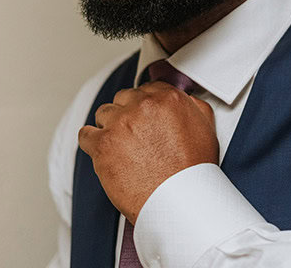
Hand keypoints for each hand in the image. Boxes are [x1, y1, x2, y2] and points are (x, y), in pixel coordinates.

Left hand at [78, 81, 218, 223]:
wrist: (178, 201)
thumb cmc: (192, 172)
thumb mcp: (205, 128)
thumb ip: (192, 106)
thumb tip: (185, 99)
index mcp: (167, 98)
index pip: (146, 89)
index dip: (144, 105)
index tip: (143, 116)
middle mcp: (143, 106)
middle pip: (123, 99)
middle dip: (127, 114)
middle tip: (133, 134)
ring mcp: (120, 123)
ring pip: (103, 114)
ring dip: (109, 127)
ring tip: (119, 147)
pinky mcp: (102, 144)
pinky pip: (85, 134)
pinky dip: (91, 143)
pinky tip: (101, 152)